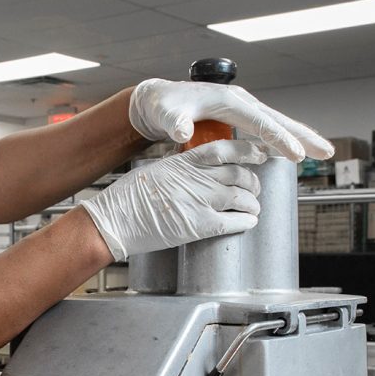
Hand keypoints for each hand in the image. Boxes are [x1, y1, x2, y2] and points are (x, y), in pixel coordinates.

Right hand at [79, 140, 265, 260]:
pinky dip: (246, 222)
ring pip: (242, 198)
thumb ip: (180, 168)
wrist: (116, 220)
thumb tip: (194, 169)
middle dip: (253, 182)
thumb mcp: (156, 169)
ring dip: (252, 204)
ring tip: (253, 208)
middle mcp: (198, 178)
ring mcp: (201, 201)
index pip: (226, 150)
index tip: (258, 153)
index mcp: (185, 161)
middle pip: (240, 174)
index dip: (247, 151)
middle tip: (254, 188)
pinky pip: (234, 221)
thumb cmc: (129, 197)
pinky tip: (249, 222)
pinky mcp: (200, 225)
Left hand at [129, 78, 334, 161]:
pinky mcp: (239, 116)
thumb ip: (175, 124)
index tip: (296, 154)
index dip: (279, 139)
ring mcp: (241, 108)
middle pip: (278, 119)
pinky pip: (268, 128)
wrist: (158, 100)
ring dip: (300, 137)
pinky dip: (285, 138)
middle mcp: (240, 101)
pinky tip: (297, 151)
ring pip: (277, 123)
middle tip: (327, 151)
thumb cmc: (162, 107)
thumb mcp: (165, 115)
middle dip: (302, 135)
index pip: (260, 122)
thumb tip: (183, 133)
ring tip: (324, 152)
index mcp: (227, 101)